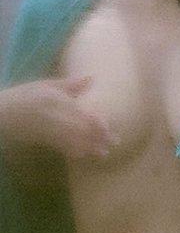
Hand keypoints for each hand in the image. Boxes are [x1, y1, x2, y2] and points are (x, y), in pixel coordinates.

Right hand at [0, 76, 114, 158]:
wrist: (2, 113)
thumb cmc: (26, 95)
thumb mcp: (47, 85)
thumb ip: (71, 85)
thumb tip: (92, 78)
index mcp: (57, 102)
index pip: (81, 114)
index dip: (96, 123)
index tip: (108, 128)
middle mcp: (55, 118)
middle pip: (81, 130)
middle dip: (98, 137)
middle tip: (114, 142)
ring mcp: (49, 131)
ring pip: (73, 141)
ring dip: (90, 147)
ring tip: (105, 152)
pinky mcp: (44, 141)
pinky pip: (62, 148)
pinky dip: (75, 151)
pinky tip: (85, 154)